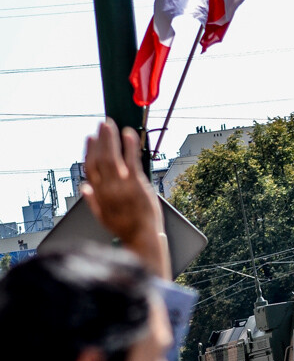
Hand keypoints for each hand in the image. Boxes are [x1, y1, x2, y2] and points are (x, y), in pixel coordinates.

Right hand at [81, 119, 168, 278]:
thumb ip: (92, 201)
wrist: (143, 236)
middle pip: (100, 158)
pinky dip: (129, 146)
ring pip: (112, 157)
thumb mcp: (102, 217)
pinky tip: (128, 134)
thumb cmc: (125, 227)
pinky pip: (131, 160)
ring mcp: (121, 185)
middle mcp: (107, 188)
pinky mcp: (136, 184)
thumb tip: (83, 187)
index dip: (89, 151)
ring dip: (111, 138)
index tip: (90, 138)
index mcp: (98, 194)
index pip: (90, 168)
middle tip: (102, 124)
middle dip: (100, 139)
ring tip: (110, 125)